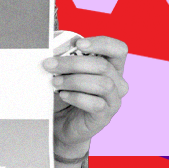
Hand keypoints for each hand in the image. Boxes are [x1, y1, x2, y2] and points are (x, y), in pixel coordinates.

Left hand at [43, 35, 129, 157]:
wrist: (60, 124)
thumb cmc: (65, 93)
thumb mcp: (65, 72)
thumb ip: (66, 58)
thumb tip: (54, 47)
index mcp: (111, 67)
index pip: (118, 49)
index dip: (101, 43)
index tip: (78, 44)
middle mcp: (117, 83)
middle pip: (103, 66)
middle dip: (73, 63)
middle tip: (50, 64)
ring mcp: (113, 101)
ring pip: (103, 84)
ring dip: (75, 80)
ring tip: (55, 82)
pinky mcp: (105, 116)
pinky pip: (97, 104)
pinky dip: (77, 97)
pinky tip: (63, 95)